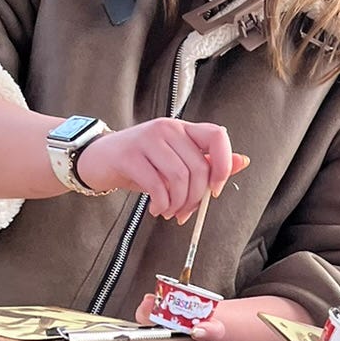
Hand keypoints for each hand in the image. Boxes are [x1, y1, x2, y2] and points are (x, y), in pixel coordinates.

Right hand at [76, 121, 249, 220]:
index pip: (217, 135)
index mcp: (183, 129)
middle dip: (195, 198)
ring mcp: (147, 139)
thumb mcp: (175, 161)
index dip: (223, 164)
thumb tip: (242, 161)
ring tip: (169, 212)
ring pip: (179, 177)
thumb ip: (207, 162)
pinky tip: (156, 208)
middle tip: (184, 212)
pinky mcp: (129, 155)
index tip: (215, 189)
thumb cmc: (140, 163)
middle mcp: (168, 128)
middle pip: (198, 167)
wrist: (97, 159)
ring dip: (178, 204)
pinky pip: (157, 185)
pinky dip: (162, 204)